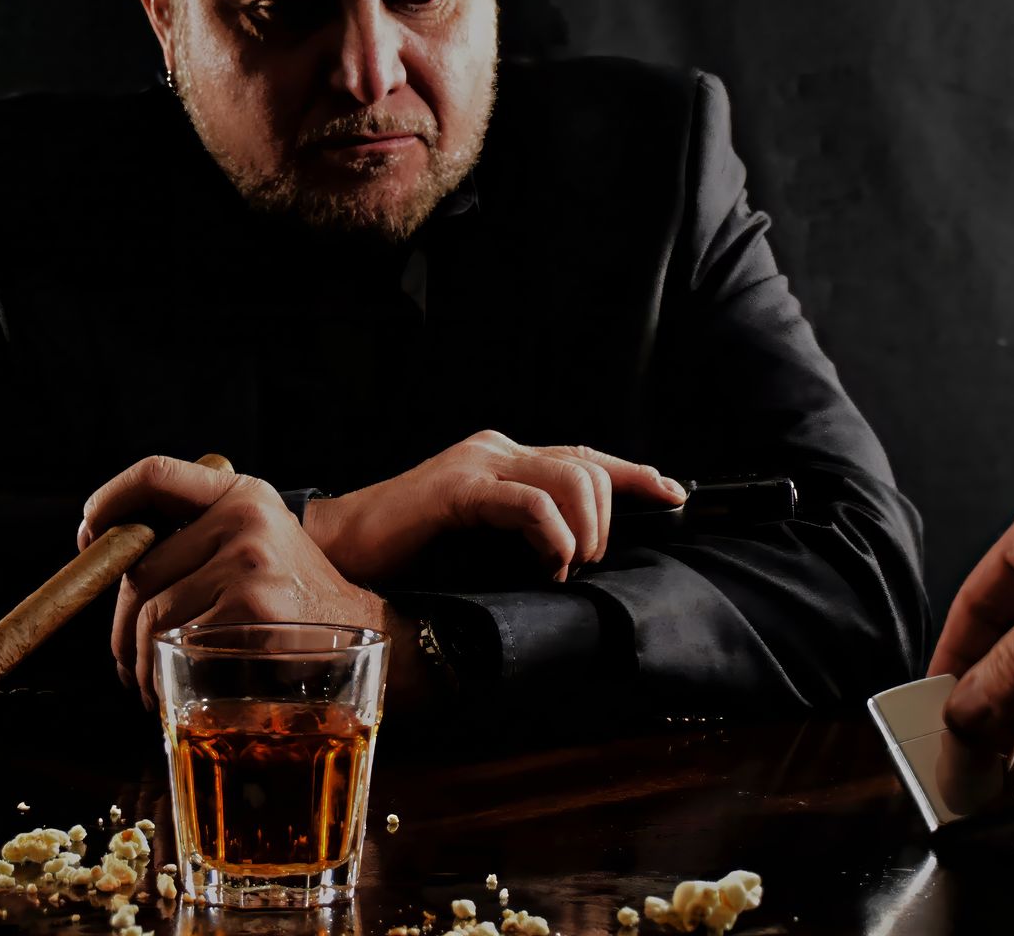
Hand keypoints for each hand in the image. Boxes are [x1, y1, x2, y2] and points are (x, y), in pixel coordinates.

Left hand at [80, 455, 392, 709]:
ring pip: (150, 613)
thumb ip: (199, 538)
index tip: (89, 535)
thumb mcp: (257, 542)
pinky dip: (162, 673)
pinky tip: (174, 687)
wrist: (361, 634)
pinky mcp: (250, 607)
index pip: (156, 474)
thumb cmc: (294, 597)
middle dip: (118, 623)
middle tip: (123, 656)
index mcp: (241, 494)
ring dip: (136, 658)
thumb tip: (110, 551)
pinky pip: (176, 643)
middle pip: (139, 567)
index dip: (110, 501)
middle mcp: (244, 517)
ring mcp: (248, 560)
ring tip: (147, 681)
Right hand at [303, 430, 688, 583]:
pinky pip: (528, 501)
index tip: (674, 493)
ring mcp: (477, 465)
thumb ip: (521, 535)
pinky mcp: (458, 488)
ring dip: (584, 529)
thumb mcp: (481, 542)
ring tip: (568, 563)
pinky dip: (552, 534)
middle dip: (606, 518)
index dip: (634, 473)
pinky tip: (548, 561)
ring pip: (569, 477)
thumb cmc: (406, 555)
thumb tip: (575, 557)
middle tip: (587, 561)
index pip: (583, 457)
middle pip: (586, 466)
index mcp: (502, 461)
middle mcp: (496, 451)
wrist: (339, 548)